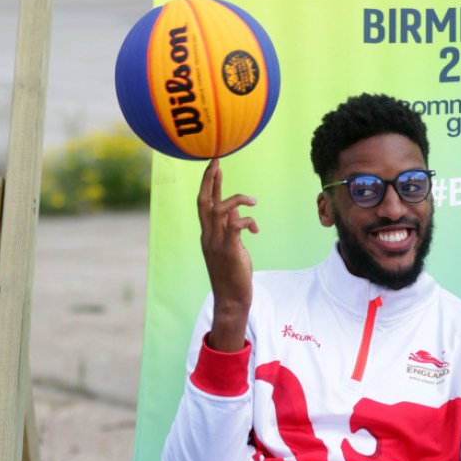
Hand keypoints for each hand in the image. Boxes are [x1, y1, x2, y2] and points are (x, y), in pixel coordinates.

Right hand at [198, 158, 257, 351]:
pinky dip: (247, 220)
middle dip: (210, 179)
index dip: (208, 183)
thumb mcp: (230, 246)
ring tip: (253, 201)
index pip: (203, 203)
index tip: (214, 165)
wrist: (231, 299)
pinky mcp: (229, 250)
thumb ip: (231, 227)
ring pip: (219, 210)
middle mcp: (207, 236)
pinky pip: (235, 226)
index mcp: (206, 234)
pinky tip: (256, 228)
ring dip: (237, 199)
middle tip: (217, 161)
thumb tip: (237, 209)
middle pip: (204, 201)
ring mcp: (216, 243)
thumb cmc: (233, 273)